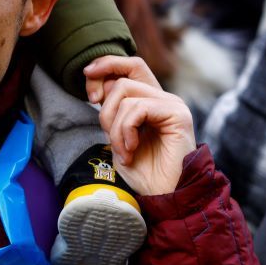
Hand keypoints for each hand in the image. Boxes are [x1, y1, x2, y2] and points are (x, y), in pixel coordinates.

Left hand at [86, 55, 195, 196]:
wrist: (165, 197)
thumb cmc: (143, 173)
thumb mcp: (118, 138)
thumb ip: (112, 113)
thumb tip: (97, 89)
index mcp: (150, 101)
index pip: (129, 67)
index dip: (105, 68)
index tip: (88, 87)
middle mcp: (163, 98)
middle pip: (125, 74)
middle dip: (103, 97)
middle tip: (104, 128)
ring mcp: (171, 104)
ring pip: (125, 92)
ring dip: (114, 126)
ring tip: (122, 151)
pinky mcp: (176, 114)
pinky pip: (137, 108)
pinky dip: (125, 130)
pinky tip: (130, 150)